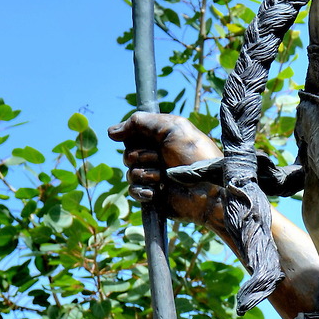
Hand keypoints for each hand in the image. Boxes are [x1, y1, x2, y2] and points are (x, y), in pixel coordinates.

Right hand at [108, 112, 222, 225]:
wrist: (208, 188)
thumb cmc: (195, 155)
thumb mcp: (172, 127)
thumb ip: (141, 122)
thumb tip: (110, 131)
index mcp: (160, 138)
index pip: (132, 134)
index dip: (135, 136)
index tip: (147, 138)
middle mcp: (155, 156)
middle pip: (127, 154)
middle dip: (143, 156)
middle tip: (162, 159)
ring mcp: (154, 176)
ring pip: (130, 173)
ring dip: (146, 174)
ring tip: (165, 177)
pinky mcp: (153, 196)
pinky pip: (133, 191)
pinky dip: (142, 190)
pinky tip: (156, 191)